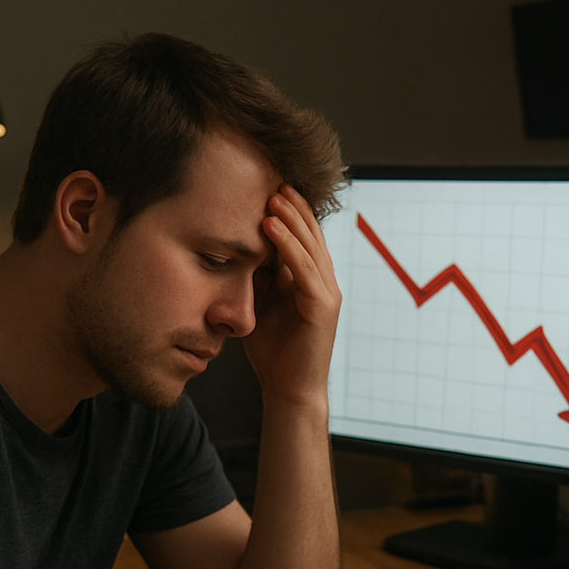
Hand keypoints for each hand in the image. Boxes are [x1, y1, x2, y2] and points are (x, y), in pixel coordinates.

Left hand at [246, 185, 340, 405]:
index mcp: (310, 280)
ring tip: (273, 194)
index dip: (289, 210)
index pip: (303, 236)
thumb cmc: (273, 352)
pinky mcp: (323, 306)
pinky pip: (305, 268)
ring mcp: (327, 293)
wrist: (288, 390)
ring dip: (291, 217)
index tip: (268, 185)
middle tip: (273, 178)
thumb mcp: (260, 303)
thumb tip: (241, 247)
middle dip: (293, 205)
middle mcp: (323, 282)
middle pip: (311, 233)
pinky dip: (289, 245)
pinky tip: (272, 226)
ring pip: (310, 245)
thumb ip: (259, 277)